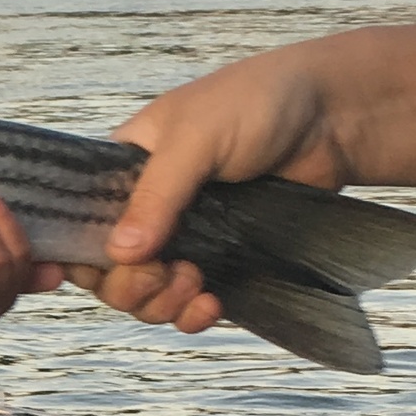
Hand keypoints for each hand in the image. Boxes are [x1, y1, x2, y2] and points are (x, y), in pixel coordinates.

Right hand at [67, 46, 350, 336]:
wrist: (334, 116)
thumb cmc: (260, 102)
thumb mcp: (197, 138)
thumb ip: (156, 195)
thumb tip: (119, 253)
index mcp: (125, 167)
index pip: (82, 224)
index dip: (83, 255)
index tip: (105, 270)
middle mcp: (149, 204)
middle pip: (110, 271)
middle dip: (131, 286)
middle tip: (166, 276)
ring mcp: (186, 234)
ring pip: (148, 293)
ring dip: (163, 303)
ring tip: (196, 286)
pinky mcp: (222, 256)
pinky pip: (189, 300)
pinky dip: (192, 313)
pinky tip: (211, 305)